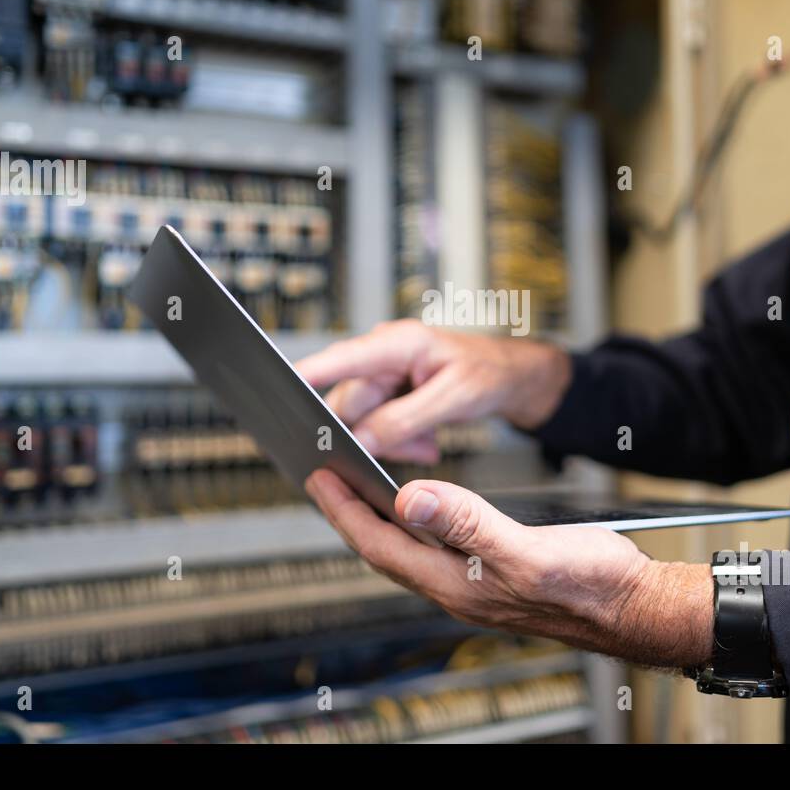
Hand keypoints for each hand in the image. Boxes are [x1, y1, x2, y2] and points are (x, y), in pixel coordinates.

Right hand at [294, 319, 570, 462]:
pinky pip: (375, 426)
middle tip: (417, 447)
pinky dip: (398, 440)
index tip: (280, 384)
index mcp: (397, 343)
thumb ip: (406, 420)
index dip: (310, 372)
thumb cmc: (487, 373)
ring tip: (428, 444)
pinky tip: (425, 441)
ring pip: (362, 422)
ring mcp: (382, 376)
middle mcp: (381, 356)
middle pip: (349, 404)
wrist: (508, 376)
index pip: (343, 358)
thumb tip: (362, 441)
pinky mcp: (386, 395)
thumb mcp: (454, 399)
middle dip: (374, 434)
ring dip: (391, 440)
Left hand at [304, 469, 713, 669]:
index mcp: (458, 584)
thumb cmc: (592, 585)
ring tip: (359, 490)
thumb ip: (468, 523)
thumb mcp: (527, 548)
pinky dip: (419, 525)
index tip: (318, 477)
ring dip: (382, 521)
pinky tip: (423, 510)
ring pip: (412, 551)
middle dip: (352, 515)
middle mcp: (460, 589)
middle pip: (387, 550)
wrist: (639, 607)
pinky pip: (440, 549)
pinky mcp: (498, 576)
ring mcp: (477, 585)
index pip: (382, 545)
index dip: (345, 512)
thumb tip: (408, 498)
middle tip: (324, 478)